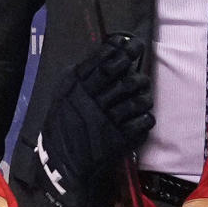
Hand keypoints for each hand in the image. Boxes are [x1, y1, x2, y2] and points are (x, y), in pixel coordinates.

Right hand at [37, 34, 153, 206]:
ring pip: (137, 99)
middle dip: (137, 73)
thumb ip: (82, 75)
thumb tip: (107, 52)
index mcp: (77, 87)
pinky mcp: (119, 139)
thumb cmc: (63, 124)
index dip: (122, 49)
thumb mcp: (64, 95)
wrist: (61, 162)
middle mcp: (93, 100)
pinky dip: (146, 117)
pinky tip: (143, 116)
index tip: (131, 44)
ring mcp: (107, 120)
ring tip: (144, 95)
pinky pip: (142, 122)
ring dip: (145, 95)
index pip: (104, 61)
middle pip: (125, 79)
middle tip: (140, 73)